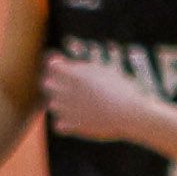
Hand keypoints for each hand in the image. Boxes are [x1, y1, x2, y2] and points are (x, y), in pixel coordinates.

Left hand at [37, 54, 161, 145]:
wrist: (129, 114)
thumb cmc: (122, 88)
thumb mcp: (107, 68)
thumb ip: (90, 60)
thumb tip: (93, 50)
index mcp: (74, 75)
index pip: (52, 66)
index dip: (58, 66)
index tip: (65, 67)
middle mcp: (66, 91)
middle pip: (47, 84)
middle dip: (55, 83)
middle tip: (68, 85)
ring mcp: (67, 109)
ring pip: (52, 104)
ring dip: (60, 103)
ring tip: (77, 104)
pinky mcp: (72, 126)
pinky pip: (59, 124)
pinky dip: (65, 122)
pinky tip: (79, 119)